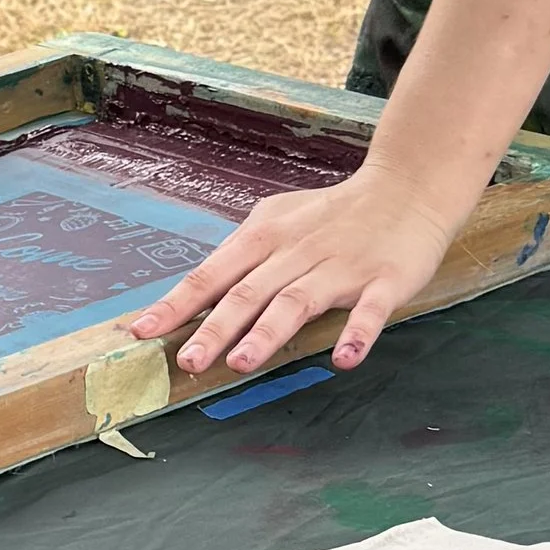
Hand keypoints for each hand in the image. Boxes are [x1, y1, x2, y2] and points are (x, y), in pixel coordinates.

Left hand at [127, 162, 457, 381]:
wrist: (406, 187)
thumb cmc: (332, 214)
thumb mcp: (277, 222)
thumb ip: (241, 258)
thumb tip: (194, 294)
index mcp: (265, 238)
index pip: (211, 275)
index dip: (177, 304)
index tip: (142, 332)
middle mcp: (297, 252)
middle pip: (248, 292)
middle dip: (215, 328)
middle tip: (188, 362)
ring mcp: (341, 267)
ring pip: (298, 301)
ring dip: (268, 332)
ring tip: (241, 363)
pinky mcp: (385, 279)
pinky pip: (370, 310)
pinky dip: (357, 334)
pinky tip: (343, 359)